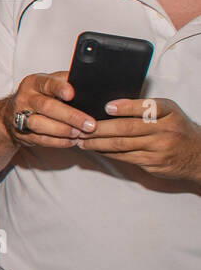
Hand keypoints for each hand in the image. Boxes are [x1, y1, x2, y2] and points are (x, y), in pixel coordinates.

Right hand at [3, 71, 92, 149]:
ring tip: (79, 133)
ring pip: (40, 124)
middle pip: (46, 107)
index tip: (72, 94)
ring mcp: (20, 117)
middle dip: (70, 116)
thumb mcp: (49, 82)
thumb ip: (66, 81)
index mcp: (34, 83)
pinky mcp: (23, 133)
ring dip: (62, 130)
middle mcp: (25, 99)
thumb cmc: (39, 95)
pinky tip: (72, 140)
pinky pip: (41, 139)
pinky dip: (58, 141)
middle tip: (89, 124)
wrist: (11, 112)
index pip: (47, 83)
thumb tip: (88, 84)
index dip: (59, 88)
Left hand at [76, 96, 200, 183]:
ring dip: (98, 143)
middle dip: (100, 129)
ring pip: (122, 145)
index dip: (125, 107)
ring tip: (82, 140)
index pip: (147, 107)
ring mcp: (159, 148)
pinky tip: (96, 149)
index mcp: (168, 112)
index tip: (106, 106)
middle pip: (127, 128)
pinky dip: (107, 153)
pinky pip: (125, 157)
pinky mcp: (152, 163)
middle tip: (81, 128)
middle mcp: (165, 130)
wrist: (197, 154)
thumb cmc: (175, 128)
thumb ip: (144, 108)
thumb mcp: (167, 112)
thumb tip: (110, 106)